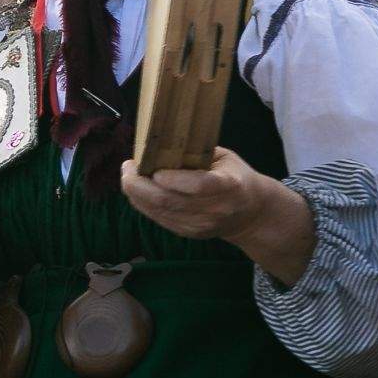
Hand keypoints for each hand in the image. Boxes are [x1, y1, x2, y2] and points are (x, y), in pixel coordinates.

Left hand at [119, 147, 315, 284]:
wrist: (250, 214)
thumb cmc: (235, 176)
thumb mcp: (225, 158)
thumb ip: (197, 153)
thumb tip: (159, 143)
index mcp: (229, 186)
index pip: (198, 186)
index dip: (172, 179)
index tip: (153, 168)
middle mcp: (215, 210)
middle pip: (169, 201)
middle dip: (139, 185)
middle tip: (127, 167)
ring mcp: (201, 225)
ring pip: (160, 211)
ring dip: (136, 194)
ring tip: (128, 176)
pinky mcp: (189, 233)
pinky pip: (159, 218)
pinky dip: (143, 204)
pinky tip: (137, 191)